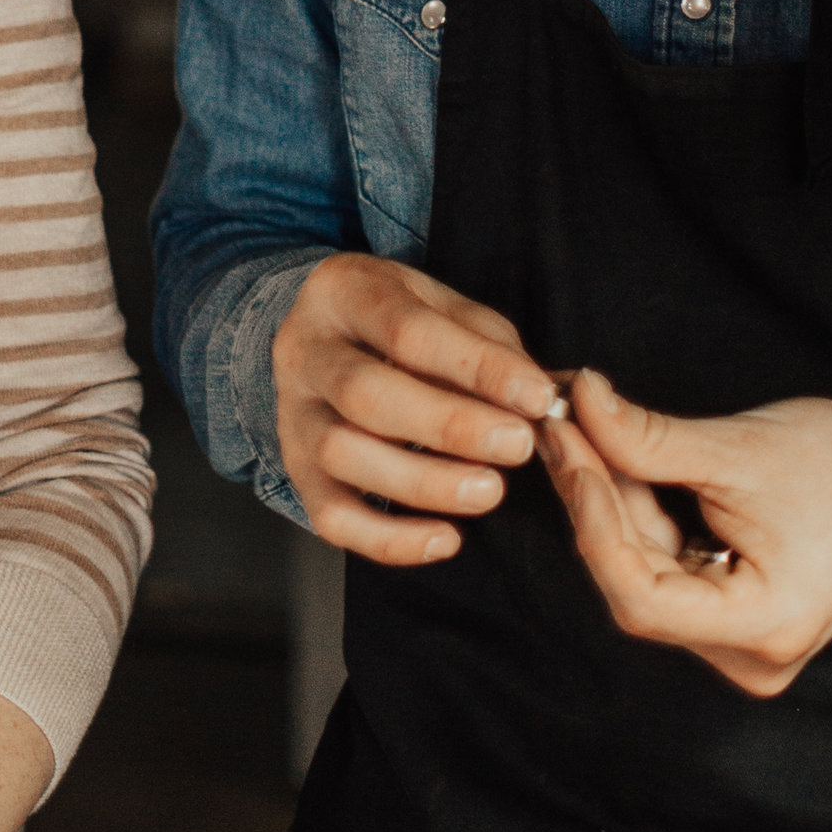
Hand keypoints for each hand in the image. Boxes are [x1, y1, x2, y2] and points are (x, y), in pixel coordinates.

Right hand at [274, 251, 562, 562]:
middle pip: (363, 392)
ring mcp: (292, 413)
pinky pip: (330, 517)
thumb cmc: (400, 324)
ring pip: (342, 453)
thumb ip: (489, 346)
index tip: (537, 396)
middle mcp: (304, 350)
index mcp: (343, 292)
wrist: (327, 339)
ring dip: (424, 482)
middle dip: (449, 426)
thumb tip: (539, 400)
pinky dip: (389, 539)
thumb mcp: (442, 307)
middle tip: (517, 446)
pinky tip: (445, 539)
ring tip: (489, 490)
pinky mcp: (297, 470)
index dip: (476, 366)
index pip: (407, 329)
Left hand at [541, 374, 831, 695]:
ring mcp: (744, 641)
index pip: (642, 600)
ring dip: (612, 501)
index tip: (571, 451)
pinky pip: (668, 567)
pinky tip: (613, 459)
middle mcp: (752, 654)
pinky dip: (640, 513)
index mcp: (765, 629)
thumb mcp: (739, 450)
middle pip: (636, 583)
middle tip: (562, 421)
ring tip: (582, 428)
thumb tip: (578, 401)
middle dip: (595, 499)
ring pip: (645, 572)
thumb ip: (649, 439)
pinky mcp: (736, 615)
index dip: (593, 524)